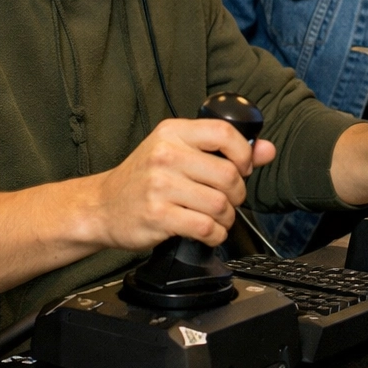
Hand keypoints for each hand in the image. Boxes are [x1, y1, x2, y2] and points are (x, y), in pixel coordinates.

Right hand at [88, 117, 275, 249]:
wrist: (100, 207)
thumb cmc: (144, 178)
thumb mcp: (179, 152)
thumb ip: (224, 150)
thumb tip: (267, 150)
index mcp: (173, 132)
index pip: (224, 133)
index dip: (243, 154)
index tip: (244, 168)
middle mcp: (165, 155)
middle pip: (227, 175)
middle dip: (238, 194)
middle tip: (229, 200)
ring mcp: (159, 186)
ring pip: (219, 203)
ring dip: (228, 218)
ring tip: (219, 218)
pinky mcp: (156, 215)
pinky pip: (204, 227)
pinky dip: (215, 234)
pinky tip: (210, 232)